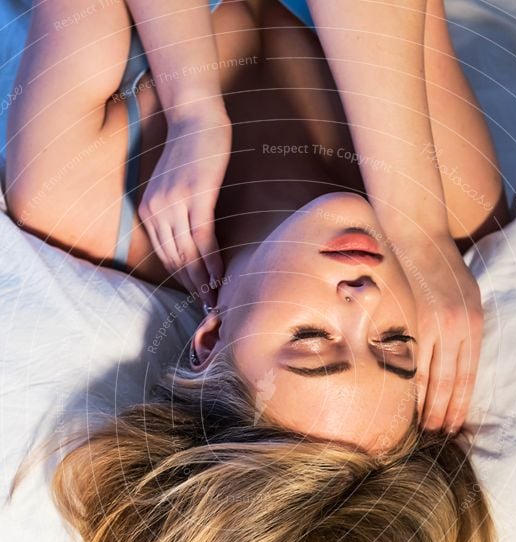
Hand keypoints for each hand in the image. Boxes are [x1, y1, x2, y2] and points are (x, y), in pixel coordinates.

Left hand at [138, 105, 231, 305]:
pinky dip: (212, 259)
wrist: (194, 115)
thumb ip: (174, 210)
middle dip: (193, 284)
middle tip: (208, 304)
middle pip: (175, 258)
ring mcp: (175, 202)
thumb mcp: (173, 184)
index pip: (165, 254)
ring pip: (189, 252)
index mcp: (148, 209)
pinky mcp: (196, 196)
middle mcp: (156, 208)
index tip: (196, 294)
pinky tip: (220, 274)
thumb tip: (190, 241)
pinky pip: (203, 237)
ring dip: (203, 278)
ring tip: (216, 296)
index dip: (182, 278)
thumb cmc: (189, 149)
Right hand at [393, 232, 482, 433]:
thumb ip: (464, 333)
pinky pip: (404, 359)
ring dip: (421, 405)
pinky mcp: (404, 321)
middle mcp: (453, 328)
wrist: (418, 238)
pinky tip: (398, 400)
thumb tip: (456, 367)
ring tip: (417, 429)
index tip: (453, 428)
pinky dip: (402, 383)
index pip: (466, 378)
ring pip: (424, 376)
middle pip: (447, 383)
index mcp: (472, 326)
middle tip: (435, 438)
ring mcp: (427, 325)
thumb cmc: (443, 269)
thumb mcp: (468, 299)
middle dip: (441, 414)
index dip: (460, 407)